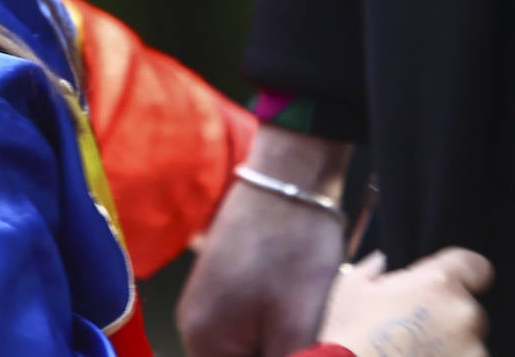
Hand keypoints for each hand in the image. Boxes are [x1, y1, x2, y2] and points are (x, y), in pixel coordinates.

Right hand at [177, 127, 350, 356]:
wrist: (289, 175)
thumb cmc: (293, 246)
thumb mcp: (297, 324)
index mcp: (205, 341)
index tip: (312, 352)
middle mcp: (196, 323)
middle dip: (289, 354)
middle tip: (318, 334)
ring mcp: (209, 299)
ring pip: (248, 347)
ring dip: (283, 345)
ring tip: (315, 322)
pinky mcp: (226, 282)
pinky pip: (249, 325)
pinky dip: (279, 327)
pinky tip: (306, 310)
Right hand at [318, 248, 492, 356]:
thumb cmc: (350, 336)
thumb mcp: (351, 289)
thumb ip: (374, 268)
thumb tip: (382, 261)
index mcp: (438, 282)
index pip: (476, 266)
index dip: (463, 274)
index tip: (447, 287)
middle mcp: (464, 314)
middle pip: (468, 309)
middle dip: (446, 318)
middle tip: (413, 331)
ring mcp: (473, 351)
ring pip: (469, 344)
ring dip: (450, 347)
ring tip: (413, 354)